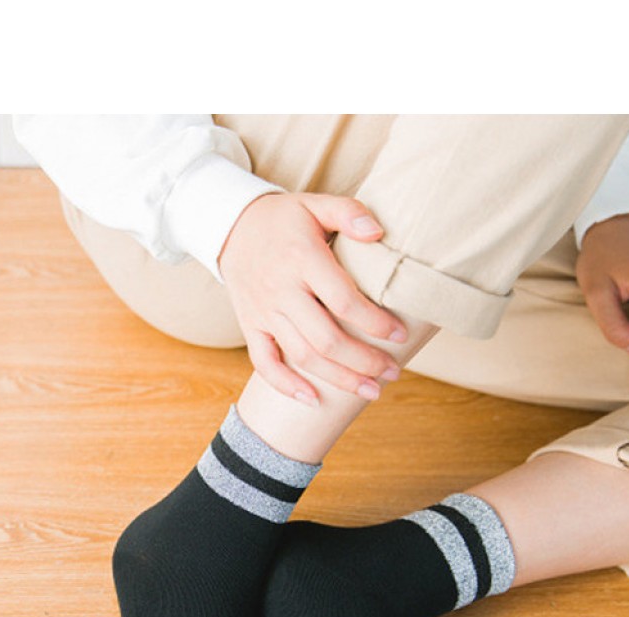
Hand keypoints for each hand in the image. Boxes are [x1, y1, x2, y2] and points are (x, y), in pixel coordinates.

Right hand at [218, 191, 406, 404]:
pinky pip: (264, 363)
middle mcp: (281, 290)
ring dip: (339, 379)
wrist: (229, 227)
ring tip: (371, 391)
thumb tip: (378, 232)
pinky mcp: (250, 326)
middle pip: (326, 339)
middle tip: (393, 372)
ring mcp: (264, 312)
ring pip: (303, 356)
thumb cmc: (283, 219)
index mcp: (302, 259)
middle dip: (364, 362)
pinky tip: (314, 400)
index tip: (400, 335)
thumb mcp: (314, 204)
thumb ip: (348, 212)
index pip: (343, 300)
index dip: (374, 323)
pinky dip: (286, 386)